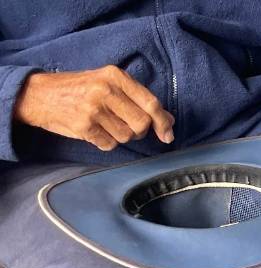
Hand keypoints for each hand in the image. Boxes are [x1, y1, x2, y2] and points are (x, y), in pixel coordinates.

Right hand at [14, 66, 173, 150]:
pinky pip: (109, 144)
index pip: (151, 103)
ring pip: (127, 136)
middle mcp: (105, 90)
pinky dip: (106, 142)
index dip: (163, 122)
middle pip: (142, 123)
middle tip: (127, 126)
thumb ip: (138, 98)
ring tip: (106, 124)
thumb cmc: (79, 89)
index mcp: (115, 76)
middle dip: (140, 131)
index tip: (168, 134)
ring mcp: (93, 109)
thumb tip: (169, 120)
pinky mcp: (83, 126)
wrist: (39, 94)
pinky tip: (95, 131)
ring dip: (121, 136)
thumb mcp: (108, 84)